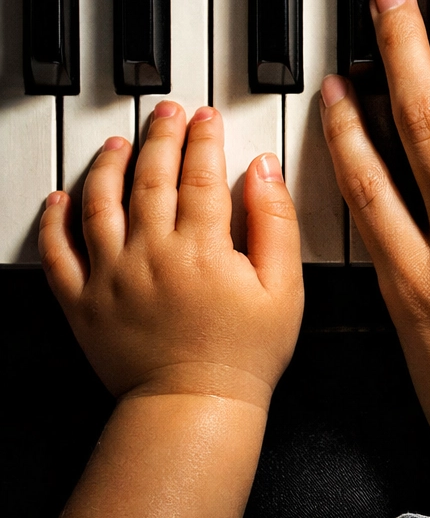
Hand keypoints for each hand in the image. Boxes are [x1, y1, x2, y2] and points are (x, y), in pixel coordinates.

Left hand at [38, 103, 302, 407]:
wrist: (196, 404)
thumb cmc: (246, 353)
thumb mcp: (285, 287)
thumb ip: (275, 222)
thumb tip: (263, 170)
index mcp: (202, 248)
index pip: (200, 174)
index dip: (204, 138)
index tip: (207, 118)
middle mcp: (151, 253)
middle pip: (151, 177)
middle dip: (161, 136)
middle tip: (167, 112)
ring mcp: (111, 275)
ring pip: (100, 202)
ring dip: (110, 164)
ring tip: (120, 143)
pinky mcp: (83, 301)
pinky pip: (58, 251)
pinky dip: (55, 219)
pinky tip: (60, 197)